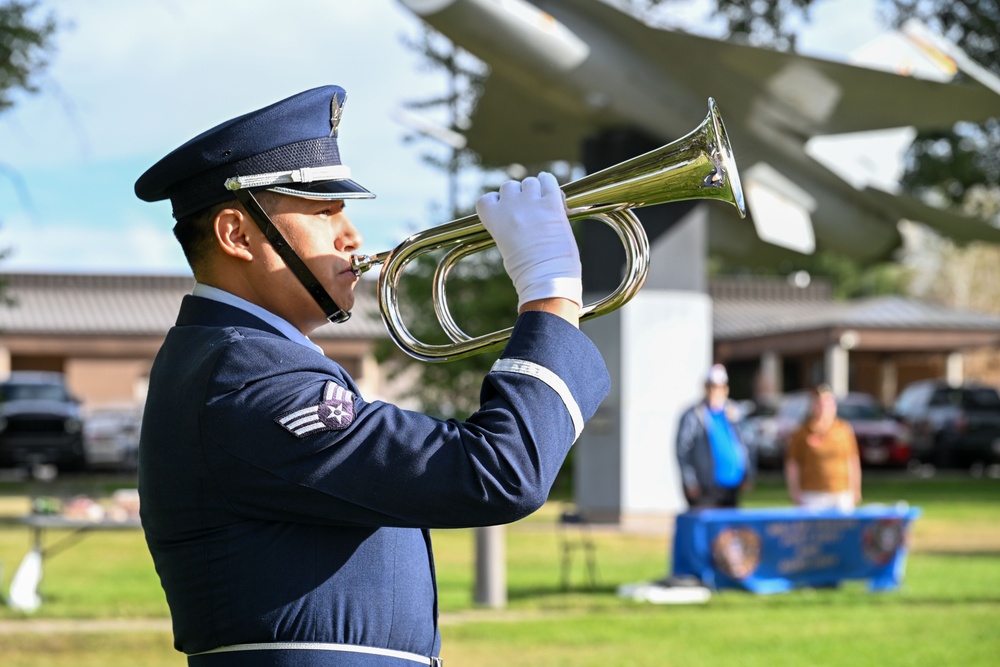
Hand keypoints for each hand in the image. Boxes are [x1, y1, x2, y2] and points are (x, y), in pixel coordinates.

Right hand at [476, 172, 581, 309]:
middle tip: (526, 209)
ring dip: (534, 190)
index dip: (496, 203)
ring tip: (541, 203)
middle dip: (517, 195)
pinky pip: (549, 180)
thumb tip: (516, 219)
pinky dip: (548, 182)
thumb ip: (506, 227)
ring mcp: (531, 202)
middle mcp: (510, 205)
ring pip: (529, 182)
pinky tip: (550, 188)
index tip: (504, 210)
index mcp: (493, 218)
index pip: (486, 199)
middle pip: (508, 186)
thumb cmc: (525, 270)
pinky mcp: (552, 203)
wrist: (546, 276)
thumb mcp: (505, 246)